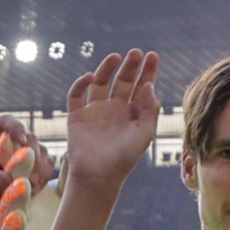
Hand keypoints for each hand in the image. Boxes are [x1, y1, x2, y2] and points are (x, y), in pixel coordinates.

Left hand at [0, 115, 55, 229]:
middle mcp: (13, 143)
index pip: (6, 122)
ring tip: (29, 187)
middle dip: (32, 155)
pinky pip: (49, 166)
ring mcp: (28, 153)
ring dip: (39, 170)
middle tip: (28, 177)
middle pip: (30, 137)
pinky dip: (44, 178)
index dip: (16, 126)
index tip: (22, 140)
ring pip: (43, 152)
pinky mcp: (39, 166)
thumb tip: (9, 177)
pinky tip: (33, 190)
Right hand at [66, 49, 159, 185]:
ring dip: (106, 69)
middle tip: (135, 53)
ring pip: (100, 82)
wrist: (99, 176)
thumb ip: (150, 109)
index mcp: (133, 112)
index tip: (152, 56)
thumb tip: (148, 84)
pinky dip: (80, 83)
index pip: (141, 86)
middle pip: (122, 81)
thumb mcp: (145, 134)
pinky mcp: (77, 115)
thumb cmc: (125, 158)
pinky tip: (90, 77)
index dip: (147, 71)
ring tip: (115, 57)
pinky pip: (76, 94)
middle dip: (129, 66)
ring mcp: (95, 110)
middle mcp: (114, 108)